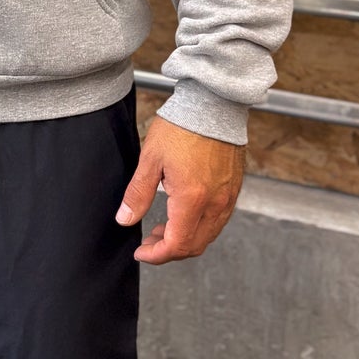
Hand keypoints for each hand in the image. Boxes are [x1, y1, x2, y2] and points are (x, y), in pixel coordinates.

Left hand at [115, 113, 243, 265]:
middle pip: (194, 246)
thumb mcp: (150, 159)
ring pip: (208, 235)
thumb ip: (138, 194)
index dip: (156, 255)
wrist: (213, 103)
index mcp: (192, 199)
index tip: (141, 252)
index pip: (177, 245)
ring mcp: (228, 197)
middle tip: (148, 241)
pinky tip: (183, 214)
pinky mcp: (234, 189)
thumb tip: (125, 219)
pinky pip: (218, 220)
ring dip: (184, 239)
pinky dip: (199, 226)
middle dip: (169, 250)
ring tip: (162, 227)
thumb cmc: (182, 126)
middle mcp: (215, 203)